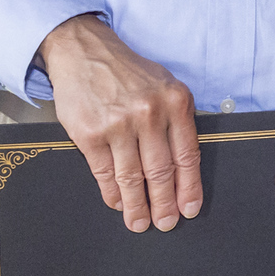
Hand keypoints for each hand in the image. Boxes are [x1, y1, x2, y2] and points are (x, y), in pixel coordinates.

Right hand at [39, 14, 201, 232]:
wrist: (84, 52)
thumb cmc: (128, 72)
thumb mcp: (165, 86)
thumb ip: (177, 120)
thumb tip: (184, 168)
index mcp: (175, 103)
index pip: (187, 156)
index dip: (189, 187)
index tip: (189, 209)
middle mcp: (149, 114)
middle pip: (161, 172)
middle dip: (164, 203)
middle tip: (165, 224)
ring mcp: (118, 124)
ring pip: (132, 177)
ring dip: (137, 206)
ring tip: (140, 223)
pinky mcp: (90, 133)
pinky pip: (104, 172)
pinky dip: (112, 192)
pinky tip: (117, 202)